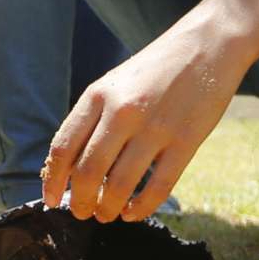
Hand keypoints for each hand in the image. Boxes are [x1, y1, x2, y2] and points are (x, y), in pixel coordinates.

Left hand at [42, 25, 242, 221]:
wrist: (207, 45)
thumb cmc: (154, 70)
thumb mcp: (113, 84)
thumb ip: (92, 120)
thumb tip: (69, 167)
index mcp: (97, 95)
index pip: (63, 147)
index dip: (52, 180)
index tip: (51, 199)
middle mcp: (122, 112)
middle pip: (87, 172)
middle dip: (80, 201)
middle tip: (81, 212)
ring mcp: (156, 127)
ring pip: (120, 186)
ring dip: (108, 209)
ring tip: (106, 214)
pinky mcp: (187, 141)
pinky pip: (158, 187)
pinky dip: (141, 208)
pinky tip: (133, 213)